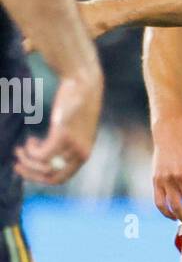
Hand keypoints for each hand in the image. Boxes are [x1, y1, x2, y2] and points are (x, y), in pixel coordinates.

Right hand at [14, 69, 102, 184]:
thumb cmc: (77, 103)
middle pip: (51, 177)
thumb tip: (47, 158)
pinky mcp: (63, 136)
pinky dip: (31, 150)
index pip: (61, 179)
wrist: (83, 82)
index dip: (40, 178)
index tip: (26, 171)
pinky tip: (30, 140)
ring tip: (20, 149)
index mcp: (84, 155)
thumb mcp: (76, 129)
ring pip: (43, 165)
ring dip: (27, 159)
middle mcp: (81, 154)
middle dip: (30, 174)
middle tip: (16, 165)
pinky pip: (41, 154)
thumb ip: (66, 144)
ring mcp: (73, 146)